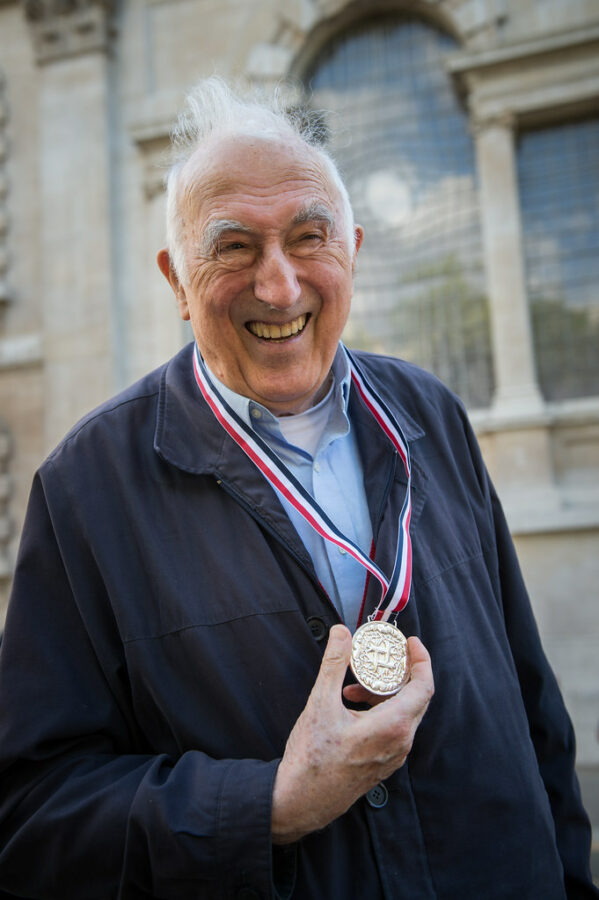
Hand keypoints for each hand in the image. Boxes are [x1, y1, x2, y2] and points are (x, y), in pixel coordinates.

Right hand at [271, 624, 433, 843]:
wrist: (301, 800)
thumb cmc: (312, 758)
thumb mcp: (320, 703)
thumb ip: (334, 663)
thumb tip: (341, 633)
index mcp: (393, 726)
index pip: (424, 686)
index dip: (422, 660)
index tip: (411, 643)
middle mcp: (400, 743)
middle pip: (416, 698)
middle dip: (401, 672)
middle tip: (384, 655)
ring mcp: (393, 756)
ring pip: (403, 714)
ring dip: (385, 692)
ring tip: (354, 686)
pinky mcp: (383, 764)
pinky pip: (393, 729)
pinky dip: (380, 710)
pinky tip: (351, 707)